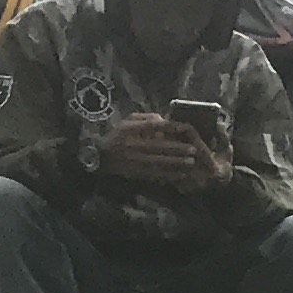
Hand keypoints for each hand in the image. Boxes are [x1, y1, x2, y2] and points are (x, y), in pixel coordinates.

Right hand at [99, 115, 224, 189]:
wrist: (99, 156)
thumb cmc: (117, 136)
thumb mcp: (127, 122)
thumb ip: (145, 118)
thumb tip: (163, 119)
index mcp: (129, 129)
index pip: (152, 125)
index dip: (169, 126)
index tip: (184, 127)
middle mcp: (132, 144)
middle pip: (157, 146)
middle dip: (177, 148)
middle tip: (193, 149)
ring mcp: (134, 159)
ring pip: (158, 161)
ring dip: (176, 162)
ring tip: (190, 161)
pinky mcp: (136, 172)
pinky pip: (155, 173)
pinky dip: (169, 174)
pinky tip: (181, 174)